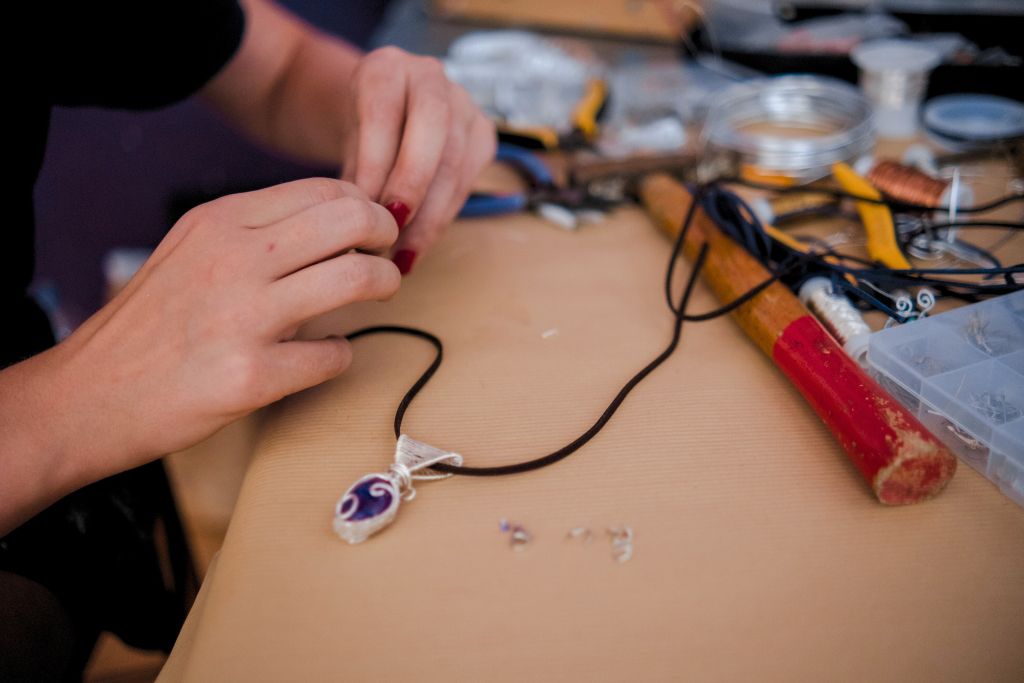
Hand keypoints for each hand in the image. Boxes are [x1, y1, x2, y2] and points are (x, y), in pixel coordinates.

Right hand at [19, 179, 399, 493]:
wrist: (87, 395)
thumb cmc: (149, 325)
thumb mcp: (191, 251)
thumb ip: (255, 233)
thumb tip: (335, 224)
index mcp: (220, 220)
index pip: (324, 191)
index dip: (365, 209)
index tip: (372, 232)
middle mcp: (234, 257)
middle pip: (352, 221)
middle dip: (387, 237)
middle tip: (388, 259)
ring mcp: (243, 316)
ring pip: (357, 279)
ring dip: (383, 286)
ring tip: (378, 296)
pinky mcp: (251, 375)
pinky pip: (334, 355)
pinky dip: (341, 354)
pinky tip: (324, 355)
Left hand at [338, 46, 495, 273]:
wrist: (382, 119)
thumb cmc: (359, 135)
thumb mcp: (345, 147)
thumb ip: (354, 179)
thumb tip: (358, 231)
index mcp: (386, 67)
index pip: (385, 113)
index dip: (377, 165)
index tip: (366, 210)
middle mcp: (430, 77)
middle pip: (434, 127)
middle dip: (414, 184)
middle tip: (393, 229)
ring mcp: (463, 103)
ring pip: (456, 160)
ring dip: (430, 214)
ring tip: (404, 254)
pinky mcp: (482, 134)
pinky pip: (468, 180)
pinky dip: (443, 217)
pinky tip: (420, 245)